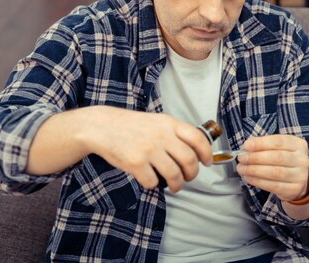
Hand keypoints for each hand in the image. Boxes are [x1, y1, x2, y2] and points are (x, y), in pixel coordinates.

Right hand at [85, 107, 212, 191]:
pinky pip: (153, 182)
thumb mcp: (156, 121)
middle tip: (189, 177)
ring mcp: (149, 149)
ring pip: (174, 174)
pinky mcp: (136, 163)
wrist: (101, 126)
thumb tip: (194, 150)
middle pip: (189, 160)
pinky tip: (150, 180)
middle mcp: (162, 135)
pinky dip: (154, 185)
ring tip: (175, 186)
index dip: (206, 153)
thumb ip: (173, 132)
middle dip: (192, 174)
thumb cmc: (130, 125)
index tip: (207, 162)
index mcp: (169, 123)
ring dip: (177, 184)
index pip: (197, 138)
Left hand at [235, 134, 308, 201]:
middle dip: (256, 157)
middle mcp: (302, 159)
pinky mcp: (294, 189)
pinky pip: (273, 186)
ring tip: (242, 168)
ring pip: (275, 172)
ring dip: (254, 170)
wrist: (299, 179)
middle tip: (241, 158)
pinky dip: (258, 181)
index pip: (279, 142)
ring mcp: (300, 175)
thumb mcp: (280, 148)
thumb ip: (265, 145)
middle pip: (277, 157)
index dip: (261, 143)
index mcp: (298, 145)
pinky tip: (248, 178)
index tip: (246, 146)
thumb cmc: (285, 160)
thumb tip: (247, 146)